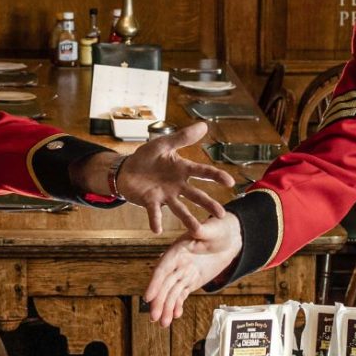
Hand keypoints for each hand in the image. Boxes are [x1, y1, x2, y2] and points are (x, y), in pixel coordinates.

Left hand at [108, 122, 236, 233]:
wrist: (126, 169)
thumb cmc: (147, 157)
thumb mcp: (163, 144)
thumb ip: (182, 137)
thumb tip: (204, 125)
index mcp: (182, 169)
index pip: (203, 172)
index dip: (216, 176)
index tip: (230, 182)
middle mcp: (177, 185)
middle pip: (196, 195)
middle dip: (208, 204)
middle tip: (221, 215)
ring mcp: (165, 196)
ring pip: (180, 209)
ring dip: (188, 219)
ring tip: (197, 230)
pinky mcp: (150, 202)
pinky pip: (154, 212)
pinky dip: (156, 220)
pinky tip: (157, 230)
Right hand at [144, 209, 243, 326]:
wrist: (229, 238)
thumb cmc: (220, 229)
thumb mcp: (213, 228)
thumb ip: (203, 230)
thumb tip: (196, 227)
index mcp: (177, 250)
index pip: (163, 268)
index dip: (155, 283)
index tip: (148, 297)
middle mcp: (177, 263)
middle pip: (165, 285)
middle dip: (159, 302)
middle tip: (154, 317)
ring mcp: (184, 273)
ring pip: (172, 293)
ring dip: (166, 308)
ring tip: (164, 324)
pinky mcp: (191, 281)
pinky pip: (181, 296)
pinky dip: (177, 306)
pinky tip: (175, 316)